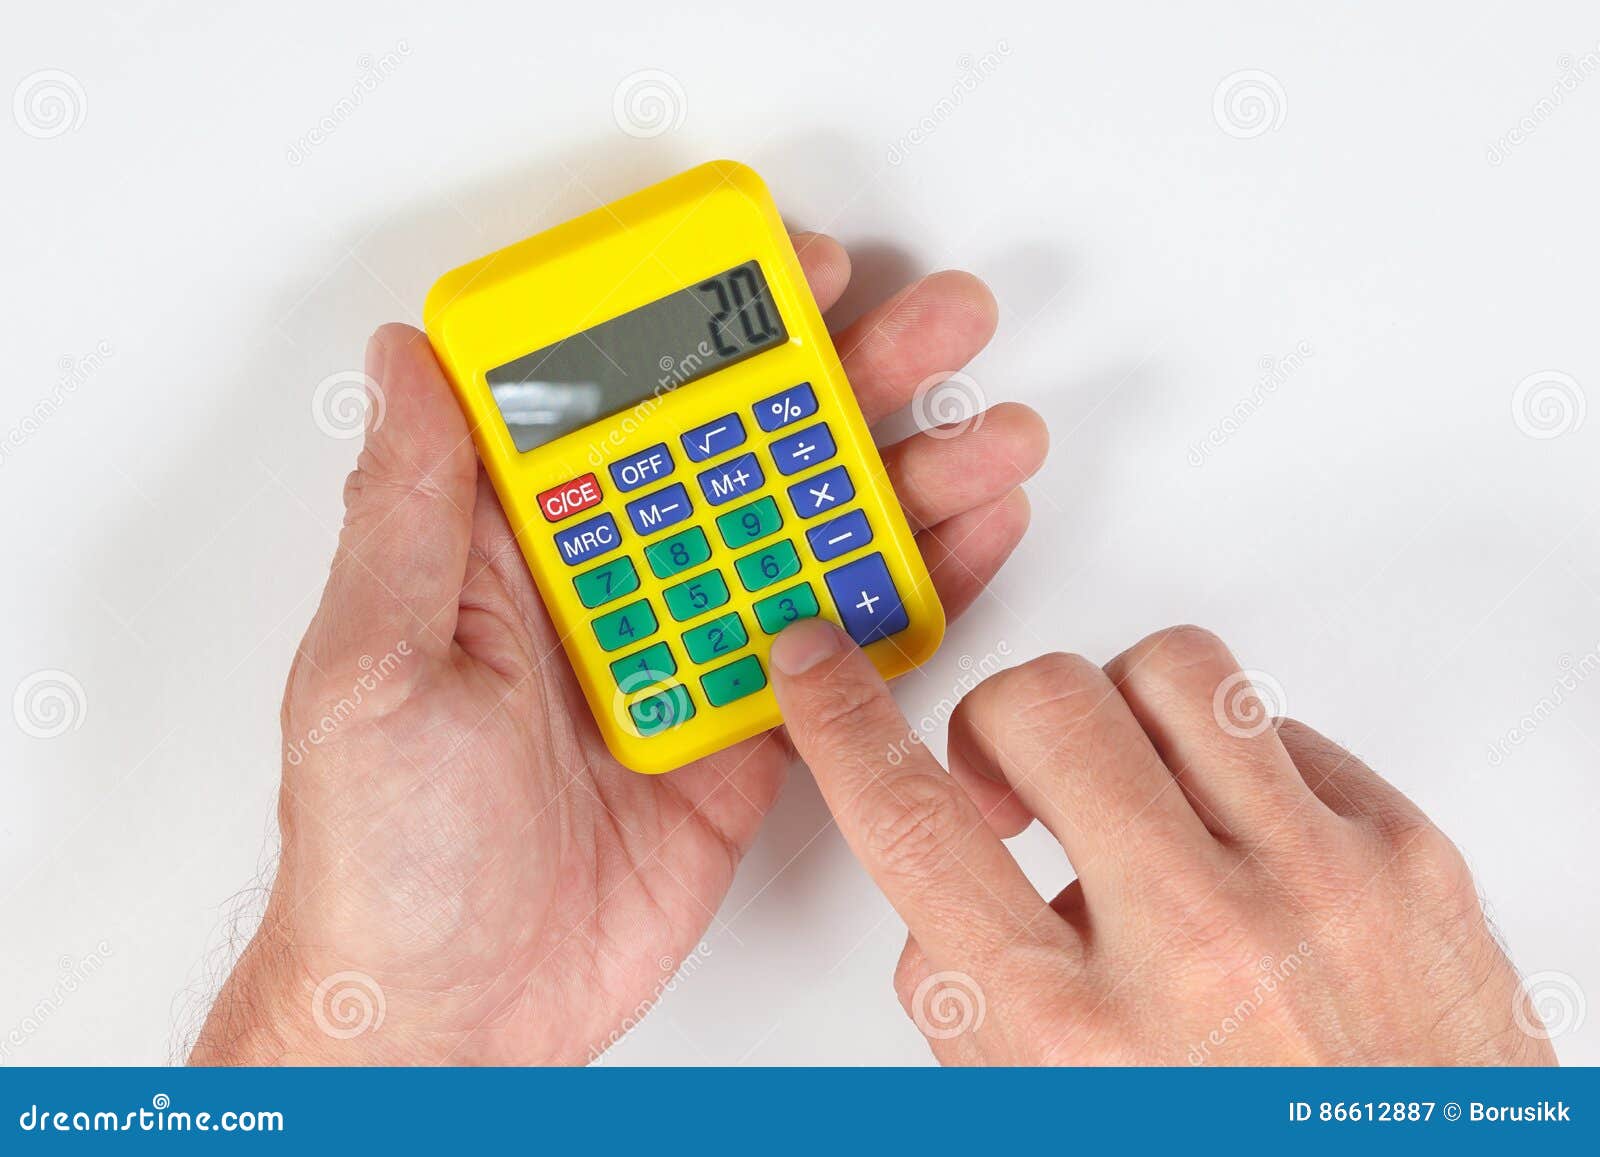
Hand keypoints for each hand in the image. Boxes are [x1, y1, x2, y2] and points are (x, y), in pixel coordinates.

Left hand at [190, 233, 1046, 1064]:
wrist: (456, 1020)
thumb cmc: (384, 858)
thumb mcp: (369, 666)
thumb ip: (408, 511)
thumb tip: (407, 362)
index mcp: (514, 550)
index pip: (623, 405)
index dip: (710, 329)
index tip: (788, 271)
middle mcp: (615, 585)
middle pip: (747, 455)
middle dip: (852, 381)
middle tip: (938, 324)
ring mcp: (695, 654)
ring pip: (815, 540)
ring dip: (909, 477)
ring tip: (991, 429)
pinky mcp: (753, 731)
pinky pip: (847, 647)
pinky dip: (916, 591)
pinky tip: (970, 535)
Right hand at [769, 620, 1557, 1064]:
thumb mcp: (1049, 1117)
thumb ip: (976, 1000)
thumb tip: (949, 884)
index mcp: (1074, 1036)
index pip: (913, 824)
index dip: (841, 723)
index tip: (817, 667)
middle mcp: (1197, 947)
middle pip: (1043, 703)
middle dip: (1000, 723)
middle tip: (1016, 778)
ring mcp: (1318, 887)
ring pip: (1174, 671)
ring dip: (1122, 714)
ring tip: (1133, 785)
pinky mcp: (1412, 859)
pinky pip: (1284, 729)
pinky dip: (1237, 767)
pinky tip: (1240, 841)